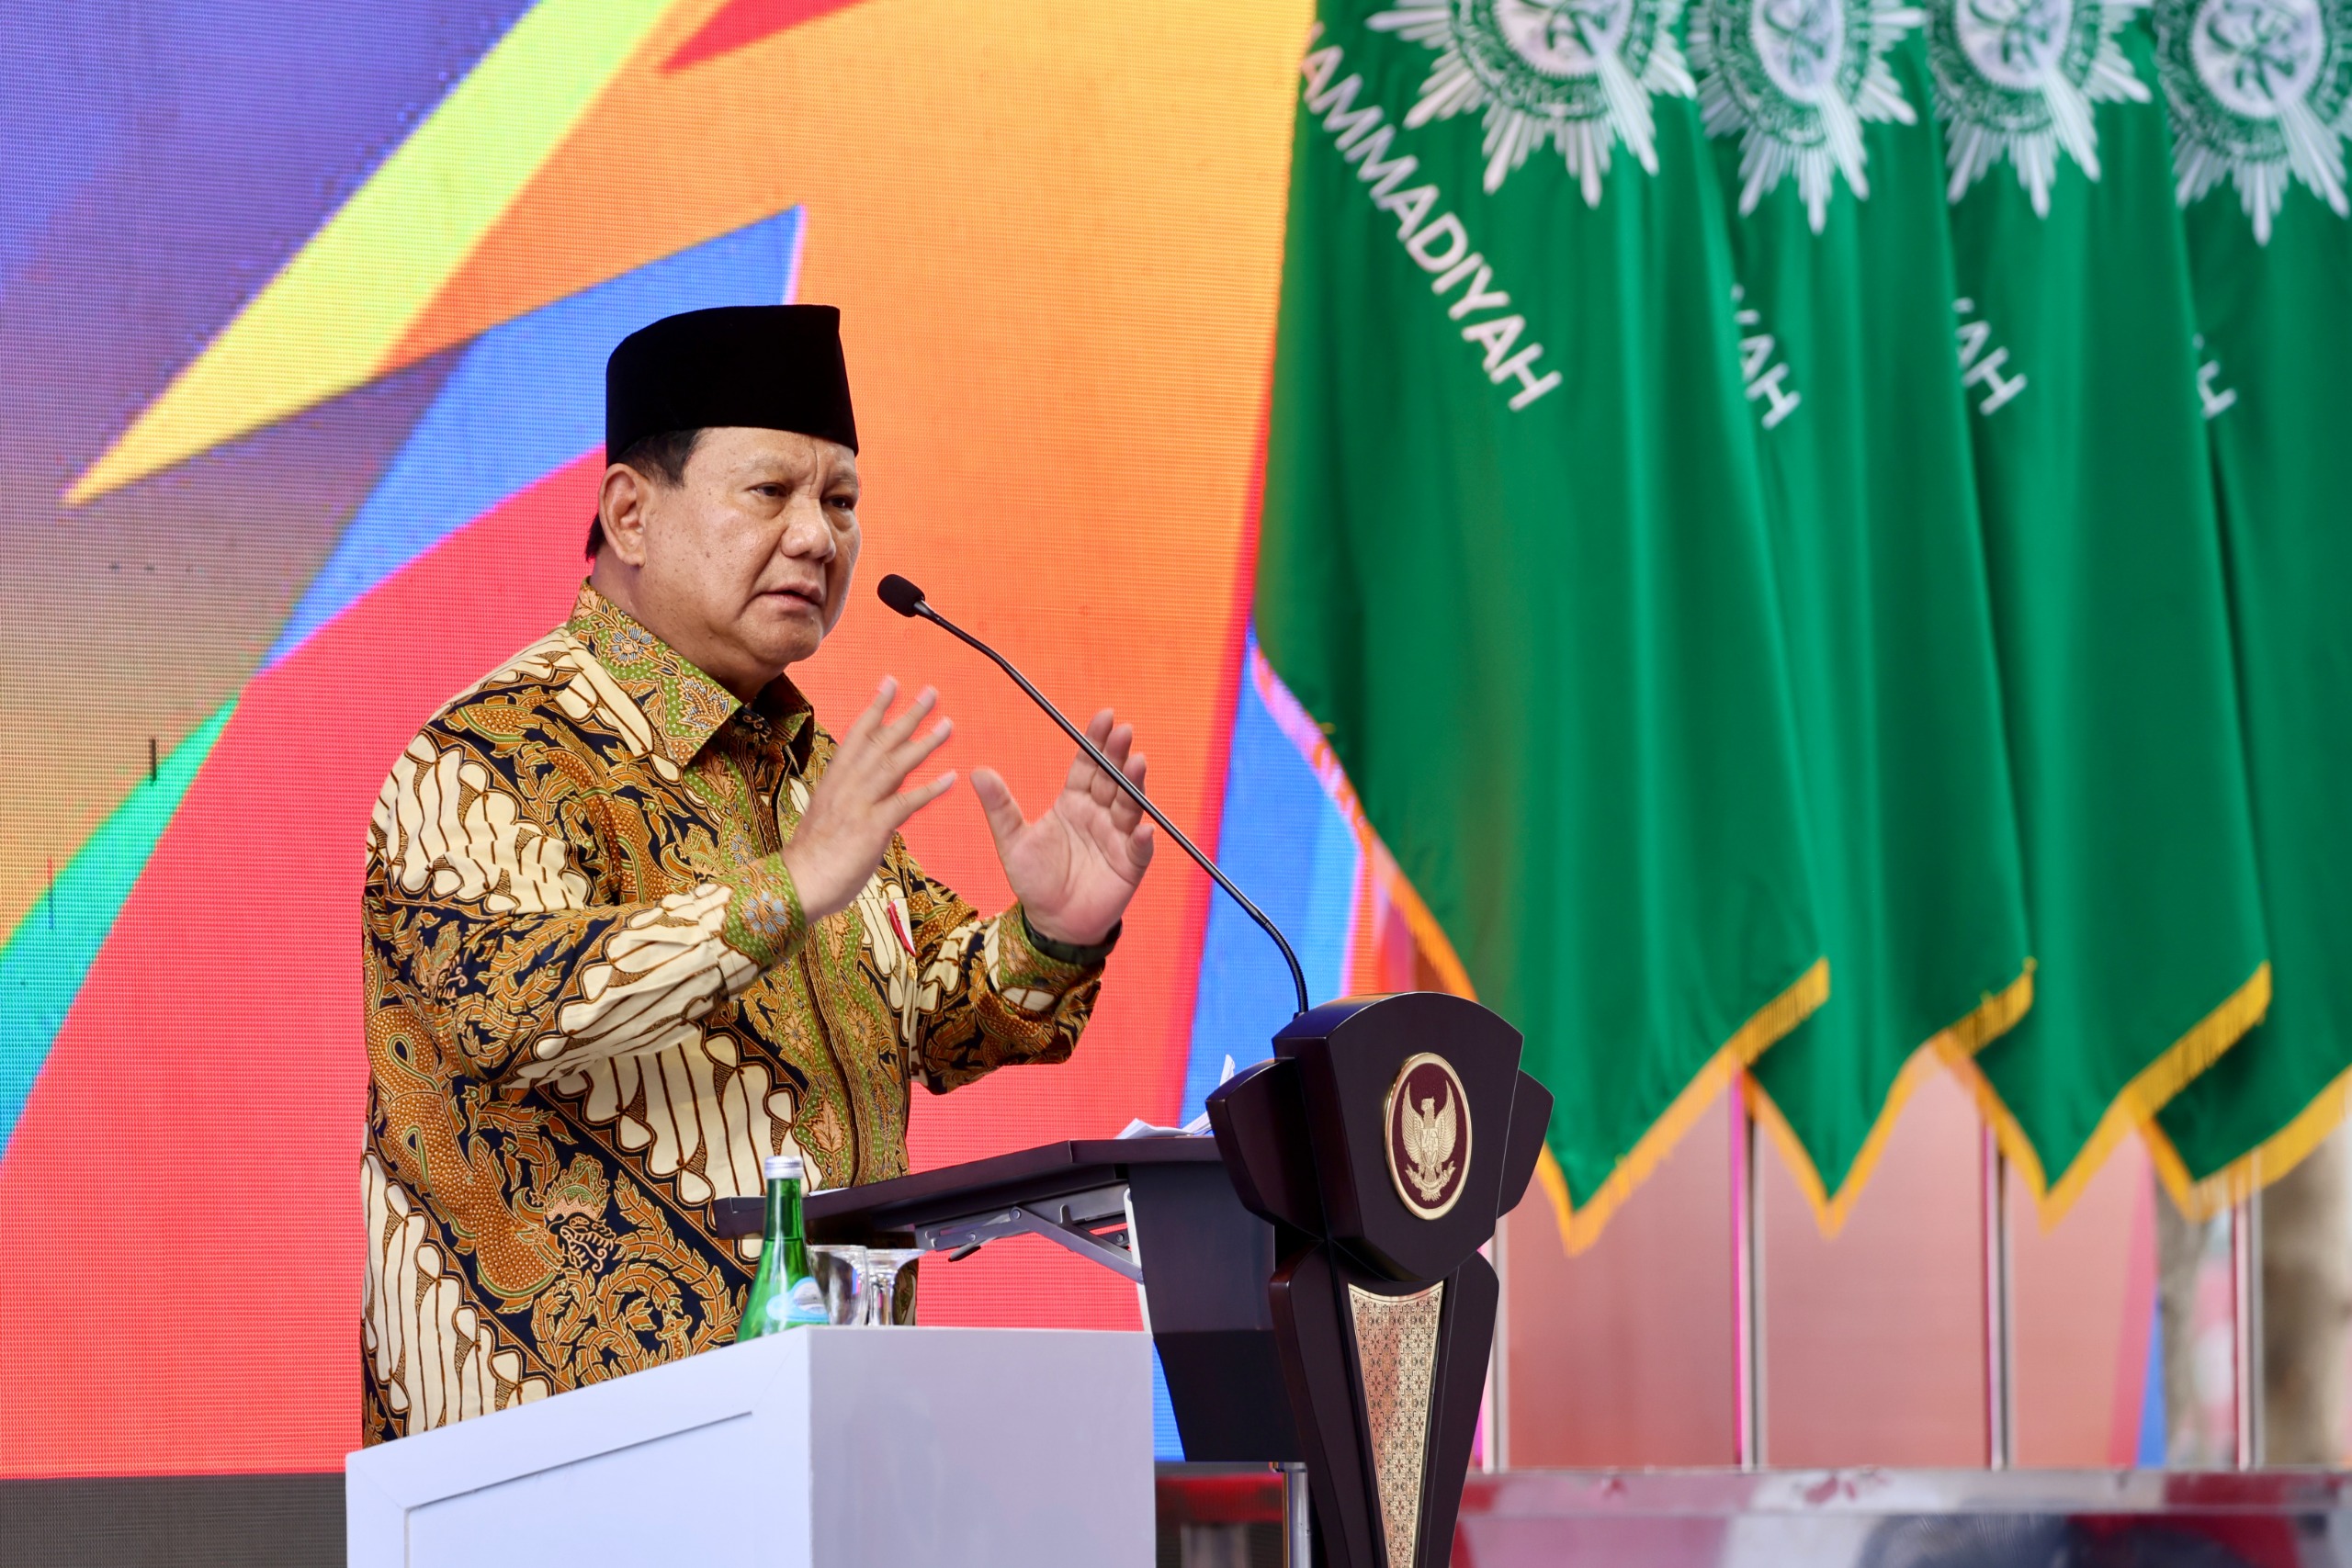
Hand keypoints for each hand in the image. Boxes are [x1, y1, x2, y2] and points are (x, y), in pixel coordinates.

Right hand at [782, 679, 955, 923]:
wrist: (796, 883)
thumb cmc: (812, 856)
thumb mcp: (829, 817)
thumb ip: (851, 800)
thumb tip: (873, 795)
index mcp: (835, 780)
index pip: (858, 735)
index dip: (877, 708)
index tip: (892, 682)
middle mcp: (847, 785)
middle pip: (881, 741)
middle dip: (908, 715)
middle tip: (931, 692)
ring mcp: (859, 804)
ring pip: (895, 764)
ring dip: (924, 743)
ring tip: (947, 724)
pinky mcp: (871, 827)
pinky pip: (905, 803)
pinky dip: (929, 789)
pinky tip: (950, 777)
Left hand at [973, 709, 1154, 948]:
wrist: (1051, 923)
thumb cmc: (1034, 880)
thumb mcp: (1012, 842)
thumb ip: (1000, 808)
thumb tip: (977, 771)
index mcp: (1073, 803)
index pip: (1087, 766)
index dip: (1096, 742)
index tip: (1105, 717)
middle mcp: (1099, 815)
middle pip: (1112, 778)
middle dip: (1117, 754)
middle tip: (1123, 731)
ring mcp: (1118, 839)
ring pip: (1130, 806)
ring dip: (1134, 785)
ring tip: (1137, 763)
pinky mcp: (1130, 866)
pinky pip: (1139, 850)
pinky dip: (1142, 840)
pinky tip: (1142, 829)